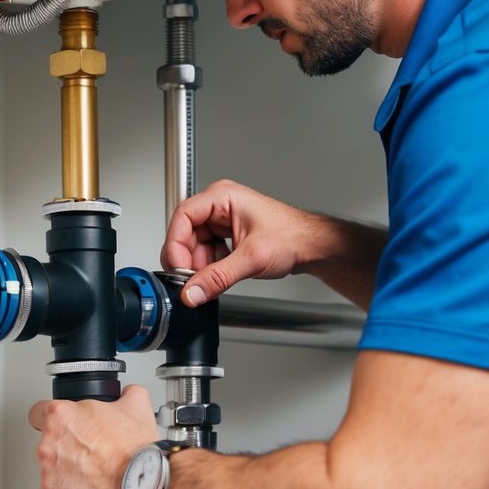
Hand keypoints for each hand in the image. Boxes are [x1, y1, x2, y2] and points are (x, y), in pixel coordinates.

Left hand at [28, 384, 159, 488]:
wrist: (137, 484)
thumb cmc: (132, 449)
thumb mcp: (137, 406)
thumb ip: (128, 394)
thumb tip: (129, 394)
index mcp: (61, 414)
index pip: (39, 411)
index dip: (54, 419)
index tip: (65, 426)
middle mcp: (48, 440)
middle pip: (46, 442)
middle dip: (63, 447)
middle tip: (86, 452)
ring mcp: (47, 468)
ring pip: (49, 469)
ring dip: (65, 470)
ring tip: (90, 472)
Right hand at [161, 180, 319, 305]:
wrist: (312, 247)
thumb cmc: (293, 237)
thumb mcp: (251, 259)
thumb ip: (218, 277)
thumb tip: (192, 291)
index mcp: (222, 197)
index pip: (183, 217)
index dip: (176, 244)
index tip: (178, 268)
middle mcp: (219, 206)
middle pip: (185, 233)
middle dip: (189, 260)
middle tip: (193, 281)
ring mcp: (222, 220)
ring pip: (194, 246)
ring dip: (200, 266)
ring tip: (214, 278)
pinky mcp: (227, 235)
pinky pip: (206, 252)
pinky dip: (209, 267)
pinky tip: (222, 274)